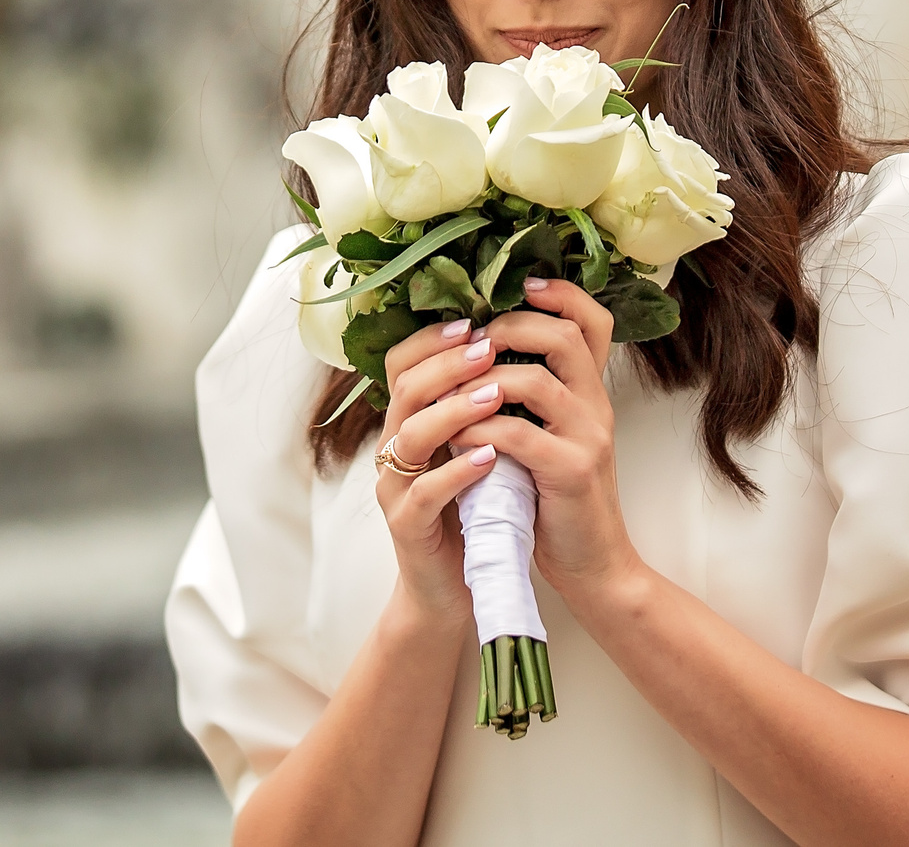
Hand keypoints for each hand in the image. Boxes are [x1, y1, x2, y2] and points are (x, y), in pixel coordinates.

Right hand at [372, 319, 505, 621]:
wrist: (462, 586)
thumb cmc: (475, 511)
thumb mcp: (478, 448)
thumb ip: (482, 406)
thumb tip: (515, 348)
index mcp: (409, 423)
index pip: (403, 364)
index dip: (433, 340)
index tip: (475, 322)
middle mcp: (394, 450)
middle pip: (404, 389)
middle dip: (447, 364)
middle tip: (488, 348)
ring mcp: (396, 489)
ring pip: (409, 436)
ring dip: (453, 411)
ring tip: (496, 396)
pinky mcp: (407, 528)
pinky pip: (423, 494)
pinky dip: (456, 472)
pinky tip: (489, 458)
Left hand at [450, 277, 638, 598]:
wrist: (593, 566)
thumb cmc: (558, 500)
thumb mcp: (554, 437)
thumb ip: (534, 399)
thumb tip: (482, 352)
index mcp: (593, 393)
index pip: (593, 322)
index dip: (560, 293)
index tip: (522, 285)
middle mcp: (598, 407)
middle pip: (563, 337)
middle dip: (510, 327)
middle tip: (473, 339)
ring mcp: (588, 439)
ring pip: (536, 381)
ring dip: (484, 380)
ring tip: (452, 390)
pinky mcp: (570, 473)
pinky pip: (517, 434)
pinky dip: (479, 428)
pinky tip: (456, 435)